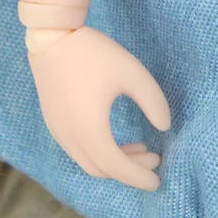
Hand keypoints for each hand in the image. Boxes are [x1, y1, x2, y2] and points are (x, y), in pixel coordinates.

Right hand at [26, 24, 170, 189]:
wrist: (53, 37)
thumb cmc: (95, 54)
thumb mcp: (132, 73)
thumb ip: (153, 101)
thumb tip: (165, 126)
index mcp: (90, 131)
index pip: (118, 167)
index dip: (139, 177)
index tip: (158, 180)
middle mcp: (70, 138)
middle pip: (102, 169)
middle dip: (130, 170)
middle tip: (154, 159)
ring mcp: (59, 132)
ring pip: (89, 162)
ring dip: (114, 162)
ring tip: (140, 148)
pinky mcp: (54, 123)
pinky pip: (78, 150)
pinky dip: (99, 152)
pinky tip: (115, 138)